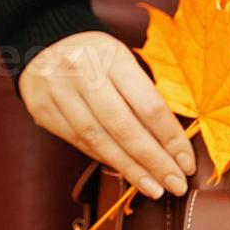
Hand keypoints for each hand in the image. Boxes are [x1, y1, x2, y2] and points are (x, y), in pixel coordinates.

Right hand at [18, 31, 195, 198]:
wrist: (44, 42)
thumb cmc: (98, 56)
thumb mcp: (124, 62)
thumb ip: (144, 96)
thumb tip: (171, 144)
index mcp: (113, 58)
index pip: (149, 105)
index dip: (171, 139)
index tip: (187, 163)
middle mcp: (83, 73)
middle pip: (124, 127)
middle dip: (154, 161)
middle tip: (175, 184)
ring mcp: (59, 92)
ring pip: (99, 140)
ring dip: (131, 169)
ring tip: (154, 188)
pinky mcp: (42, 110)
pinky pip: (79, 142)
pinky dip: (105, 159)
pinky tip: (126, 172)